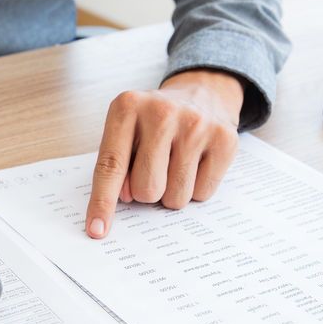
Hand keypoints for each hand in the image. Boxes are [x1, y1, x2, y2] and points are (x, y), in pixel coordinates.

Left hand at [84, 69, 243, 238]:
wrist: (202, 93)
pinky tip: (196, 162)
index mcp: (127, 107)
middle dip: (147, 192)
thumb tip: (126, 198)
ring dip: (172, 192)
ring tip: (175, 163)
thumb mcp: (126, 131)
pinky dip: (196, 188)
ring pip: (176, 197)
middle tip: (154, 169)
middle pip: (146, 189)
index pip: (110, 166)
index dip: (102, 202)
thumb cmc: (155, 121)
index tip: (97, 230)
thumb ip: (117, 165)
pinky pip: (202, 194)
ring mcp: (196, 124)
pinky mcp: (225, 139)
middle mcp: (161, 112)